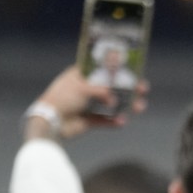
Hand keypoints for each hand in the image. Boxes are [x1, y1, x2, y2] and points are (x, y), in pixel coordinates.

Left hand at [27, 65, 148, 140]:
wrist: (50, 122)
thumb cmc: (63, 98)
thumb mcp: (83, 89)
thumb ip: (102, 91)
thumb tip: (115, 101)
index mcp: (81, 75)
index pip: (102, 70)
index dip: (118, 70)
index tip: (133, 71)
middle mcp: (86, 89)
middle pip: (111, 87)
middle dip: (128, 90)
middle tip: (143, 90)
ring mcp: (88, 104)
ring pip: (112, 104)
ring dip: (126, 106)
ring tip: (139, 108)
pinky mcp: (88, 120)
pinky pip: (105, 120)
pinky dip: (114, 121)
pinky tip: (121, 122)